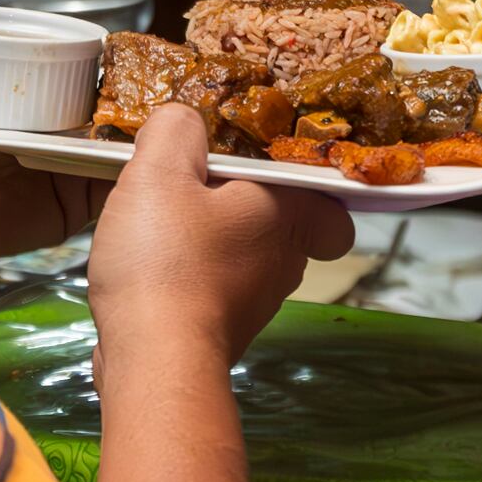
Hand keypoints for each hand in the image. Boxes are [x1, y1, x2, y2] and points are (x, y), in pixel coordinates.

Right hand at [88, 107, 353, 367]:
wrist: (154, 361)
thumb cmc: (168, 262)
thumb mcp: (159, 171)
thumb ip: (174, 131)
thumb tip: (183, 120)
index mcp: (288, 216)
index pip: (334, 207)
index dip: (312, 190)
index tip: (271, 176)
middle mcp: (283, 264)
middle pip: (281, 229)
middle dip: (244, 208)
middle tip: (195, 188)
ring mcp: (254, 305)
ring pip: (245, 260)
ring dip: (211, 243)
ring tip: (161, 225)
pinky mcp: (219, 333)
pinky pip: (212, 292)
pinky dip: (187, 279)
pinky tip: (148, 269)